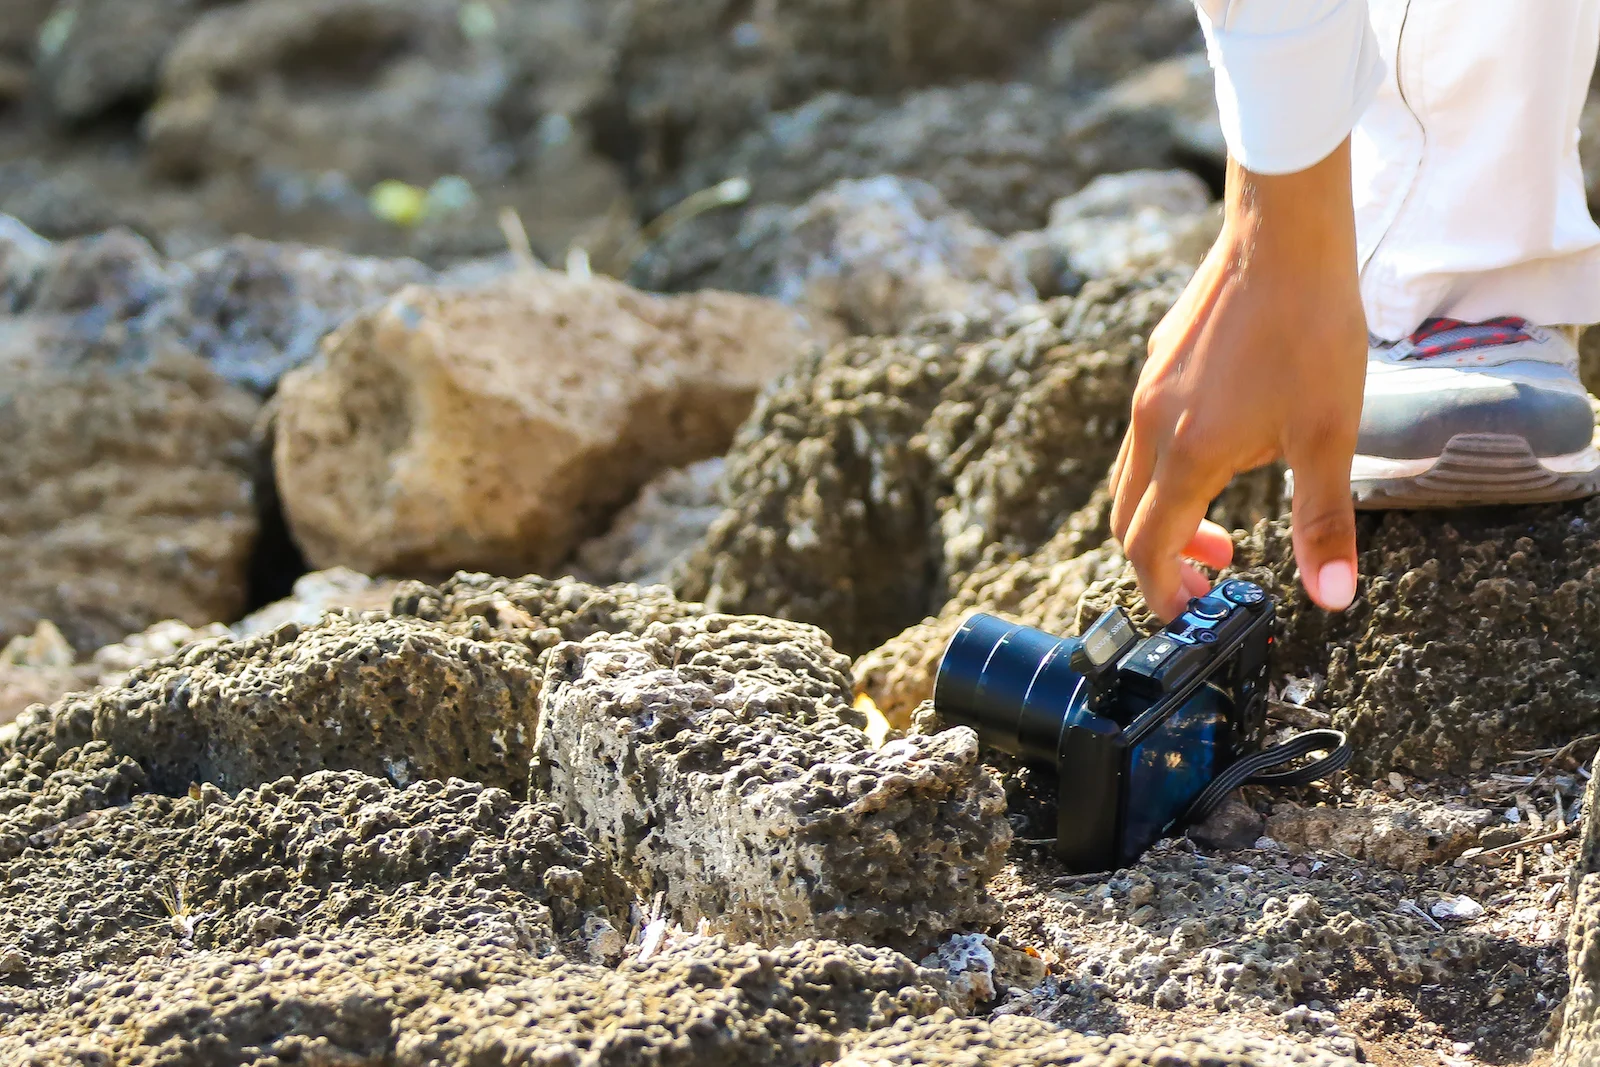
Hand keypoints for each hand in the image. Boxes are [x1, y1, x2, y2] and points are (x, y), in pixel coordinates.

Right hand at [1110, 140, 1367, 619]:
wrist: (1283, 236)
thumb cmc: (1310, 332)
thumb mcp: (1330, 438)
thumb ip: (1322, 524)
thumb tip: (1332, 597)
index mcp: (1186, 456)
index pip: (1148, 548)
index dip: (1164, 591)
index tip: (1191, 612)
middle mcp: (1151, 427)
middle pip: (1127, 520)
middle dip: (1163, 560)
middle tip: (1213, 576)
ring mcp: (1147, 392)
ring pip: (1132, 476)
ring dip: (1167, 515)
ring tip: (1222, 524)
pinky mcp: (1156, 364)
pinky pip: (1144, 435)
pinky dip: (1168, 469)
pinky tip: (1223, 449)